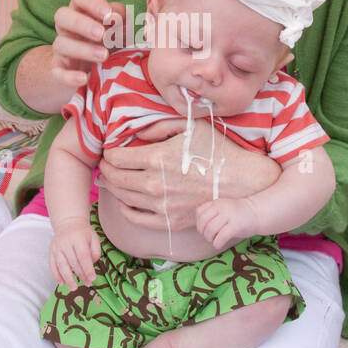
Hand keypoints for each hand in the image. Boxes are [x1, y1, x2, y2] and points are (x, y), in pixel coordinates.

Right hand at [49, 217, 101, 287]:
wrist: (68, 223)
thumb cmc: (83, 233)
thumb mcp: (94, 238)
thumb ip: (95, 252)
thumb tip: (91, 266)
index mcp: (78, 238)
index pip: (83, 256)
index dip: (88, 268)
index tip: (92, 278)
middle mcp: (66, 243)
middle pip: (73, 262)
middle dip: (80, 275)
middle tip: (87, 284)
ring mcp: (57, 247)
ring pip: (61, 265)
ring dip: (68, 278)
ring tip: (74, 288)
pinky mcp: (51, 251)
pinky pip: (52, 265)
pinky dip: (56, 275)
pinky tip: (62, 283)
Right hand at [50, 0, 126, 88]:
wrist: (93, 71)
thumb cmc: (109, 41)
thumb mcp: (119, 27)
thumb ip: (121, 17)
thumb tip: (118, 15)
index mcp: (82, 11)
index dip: (93, 3)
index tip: (109, 15)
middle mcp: (67, 27)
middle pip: (62, 16)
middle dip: (82, 24)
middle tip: (102, 34)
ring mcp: (61, 49)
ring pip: (61, 44)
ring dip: (82, 49)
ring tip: (104, 56)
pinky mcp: (59, 70)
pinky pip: (57, 72)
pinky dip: (68, 76)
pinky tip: (84, 79)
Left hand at [98, 118, 230, 228]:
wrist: (242, 182)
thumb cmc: (218, 150)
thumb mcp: (190, 126)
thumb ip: (160, 126)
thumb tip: (137, 132)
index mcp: (158, 158)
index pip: (118, 157)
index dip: (109, 153)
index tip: (109, 151)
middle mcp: (155, 184)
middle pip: (116, 178)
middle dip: (106, 170)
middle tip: (105, 164)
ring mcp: (162, 206)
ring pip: (123, 197)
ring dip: (112, 187)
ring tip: (111, 179)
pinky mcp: (170, 221)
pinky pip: (137, 219)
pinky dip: (125, 209)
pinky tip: (124, 201)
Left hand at [196, 196, 258, 252]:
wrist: (257, 213)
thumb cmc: (238, 214)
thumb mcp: (224, 209)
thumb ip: (212, 214)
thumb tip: (200, 228)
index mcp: (217, 203)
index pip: (200, 212)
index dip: (199, 223)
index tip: (203, 229)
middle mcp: (222, 207)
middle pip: (204, 222)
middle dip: (203, 232)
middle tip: (209, 237)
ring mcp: (229, 215)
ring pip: (211, 229)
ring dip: (210, 238)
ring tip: (214, 240)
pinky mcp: (236, 225)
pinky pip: (221, 236)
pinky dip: (217, 243)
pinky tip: (219, 245)